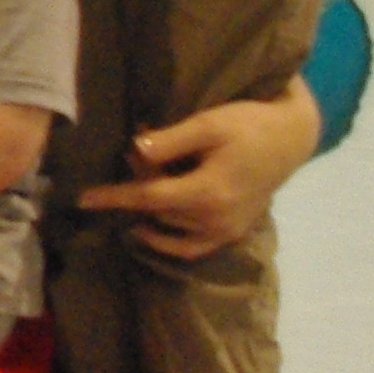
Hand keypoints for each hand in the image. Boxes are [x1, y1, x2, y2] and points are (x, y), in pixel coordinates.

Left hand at [81, 88, 320, 259]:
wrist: (291, 138)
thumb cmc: (249, 124)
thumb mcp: (209, 124)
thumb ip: (170, 141)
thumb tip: (134, 152)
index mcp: (207, 192)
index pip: (147, 198)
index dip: (113, 197)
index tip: (82, 198)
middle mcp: (215, 219)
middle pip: (157, 210)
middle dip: (137, 187)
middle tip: (133, 156)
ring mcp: (225, 230)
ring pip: (170, 227)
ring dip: (149, 209)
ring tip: (143, 179)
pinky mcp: (231, 232)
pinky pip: (190, 248)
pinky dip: (166, 242)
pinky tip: (147, 228)